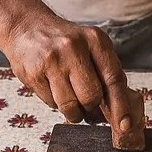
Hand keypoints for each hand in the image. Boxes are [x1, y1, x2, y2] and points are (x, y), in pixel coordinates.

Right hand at [4, 13, 144, 149]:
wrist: (26, 26)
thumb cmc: (64, 41)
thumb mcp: (90, 46)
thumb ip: (106, 73)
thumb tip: (120, 110)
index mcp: (95, 39)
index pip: (113, 79)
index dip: (120, 106)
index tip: (124, 125)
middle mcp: (73, 47)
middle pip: (91, 97)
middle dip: (91, 108)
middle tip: (88, 106)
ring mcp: (51, 60)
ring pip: (70, 106)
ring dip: (73, 111)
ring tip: (70, 97)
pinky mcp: (33, 73)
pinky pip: (51, 104)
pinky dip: (55, 102)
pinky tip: (52, 86)